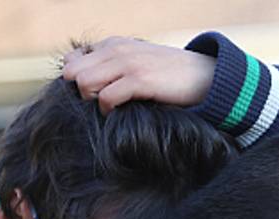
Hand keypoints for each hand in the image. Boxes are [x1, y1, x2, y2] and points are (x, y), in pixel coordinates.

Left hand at [63, 37, 216, 113]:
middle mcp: (117, 49)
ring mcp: (128, 63)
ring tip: (109, 109)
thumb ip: (112, 67)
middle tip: (98, 106)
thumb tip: (83, 85)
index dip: (76, 81)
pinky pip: (106, 97)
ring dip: (92, 101)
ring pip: (84, 83)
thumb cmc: (170, 77)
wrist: (206, 77)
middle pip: (73, 72)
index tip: (92, 95)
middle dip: (80, 93)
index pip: (73, 60)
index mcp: (114, 44)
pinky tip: (120, 113)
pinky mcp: (140, 80)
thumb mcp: (137, 63)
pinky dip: (108, 110)